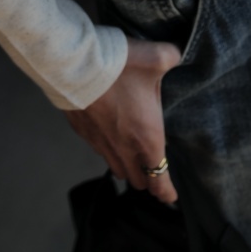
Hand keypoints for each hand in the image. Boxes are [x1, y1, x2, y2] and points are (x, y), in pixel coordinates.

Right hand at [64, 37, 181, 202]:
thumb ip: (172, 57)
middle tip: (153, 170)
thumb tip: (176, 55)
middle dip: (147, 180)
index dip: (167, 192)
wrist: (74, 65)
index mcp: (148, 138)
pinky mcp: (82, 133)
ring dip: (126, 166)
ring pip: (116, 168)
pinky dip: (106, 148)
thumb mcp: (157, 57)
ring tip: (131, 155)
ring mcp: (100, 143)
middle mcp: (124, 148)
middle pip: (137, 181)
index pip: (159, 181)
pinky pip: (98, 150)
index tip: (171, 196)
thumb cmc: (120, 66)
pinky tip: (108, 132)